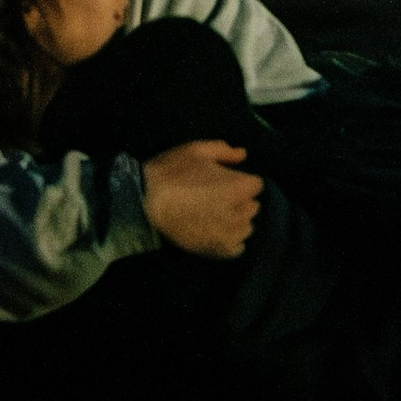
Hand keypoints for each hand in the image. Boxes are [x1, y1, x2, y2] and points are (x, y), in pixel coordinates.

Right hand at [142, 139, 262, 258]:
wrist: (145, 203)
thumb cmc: (171, 173)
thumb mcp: (196, 150)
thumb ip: (223, 150)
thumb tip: (243, 155)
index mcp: (238, 187)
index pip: (256, 185)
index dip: (242, 180)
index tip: (226, 181)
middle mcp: (238, 213)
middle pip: (252, 207)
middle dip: (241, 200)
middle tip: (220, 197)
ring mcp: (227, 234)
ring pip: (246, 227)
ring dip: (237, 221)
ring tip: (217, 216)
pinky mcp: (216, 250)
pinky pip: (236, 248)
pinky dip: (231, 241)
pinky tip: (217, 233)